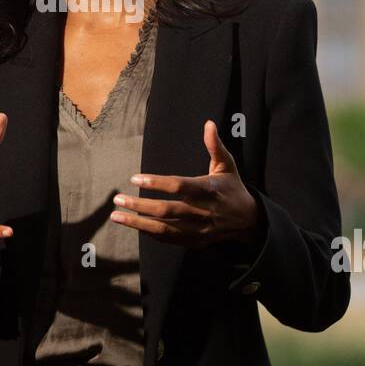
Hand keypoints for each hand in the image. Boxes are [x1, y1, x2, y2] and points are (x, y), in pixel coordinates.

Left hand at [110, 119, 262, 248]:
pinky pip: (168, 239)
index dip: (156, 183)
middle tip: (117, 199)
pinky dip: (149, 233)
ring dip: (137, 223)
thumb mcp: (227, 165)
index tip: (135, 178)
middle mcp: (202, 212)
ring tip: (116, 216)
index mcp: (209, 190)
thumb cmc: (232, 188)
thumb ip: (215, 146)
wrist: (248, 221)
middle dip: (139, 205)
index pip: (179, 186)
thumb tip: (208, 123)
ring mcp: (198, 229)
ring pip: (163, 229)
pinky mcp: (194, 241)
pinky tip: (134, 225)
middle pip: (166, 211)